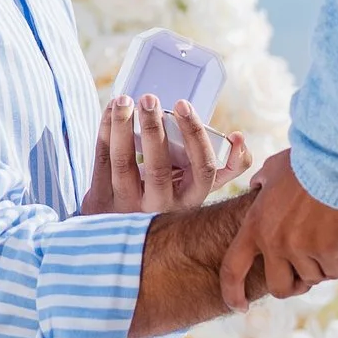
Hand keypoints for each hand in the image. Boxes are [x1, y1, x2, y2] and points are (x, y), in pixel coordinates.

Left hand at [81, 93, 250, 214]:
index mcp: (190, 200)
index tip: (186, 106)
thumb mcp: (195, 189)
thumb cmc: (168, 196)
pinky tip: (111, 111)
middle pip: (158, 169)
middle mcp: (161, 208)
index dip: (197, 136)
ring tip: (124, 101)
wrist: (121, 238)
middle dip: (154, 129)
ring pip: (124, 164)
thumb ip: (221, 167)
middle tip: (149, 98)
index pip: (203, 170)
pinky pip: (101, 162)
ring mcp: (127, 209)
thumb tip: (238, 137)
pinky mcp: (100, 204)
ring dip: (122, 126)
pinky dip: (105, 131)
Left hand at [217, 149, 337, 310]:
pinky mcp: (327, 250)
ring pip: (312, 279)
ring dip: (323, 269)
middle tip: (306, 275)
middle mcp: (273, 243)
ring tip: (332, 249)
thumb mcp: (272, 170)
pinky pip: (335, 272)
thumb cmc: (305, 162)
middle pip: (279, 287)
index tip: (239, 307)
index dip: (232, 292)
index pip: (233, 269)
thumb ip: (261, 184)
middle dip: (294, 286)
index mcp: (254, 227)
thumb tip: (257, 187)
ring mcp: (300, 249)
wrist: (334, 159)